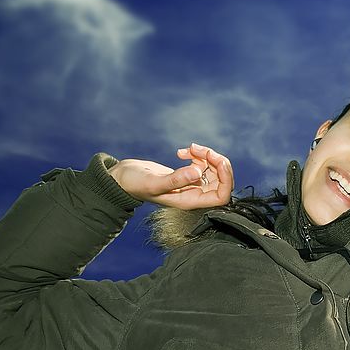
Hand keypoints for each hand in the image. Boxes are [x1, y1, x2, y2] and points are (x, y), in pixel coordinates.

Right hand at [107, 143, 233, 208]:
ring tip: (189, 148)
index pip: (222, 196)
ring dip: (206, 154)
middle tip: (201, 150)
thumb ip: (175, 180)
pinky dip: (197, 153)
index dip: (226, 178)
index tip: (217, 161)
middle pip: (221, 180)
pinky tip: (181, 152)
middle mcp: (194, 194)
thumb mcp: (154, 182)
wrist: (123, 179)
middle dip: (217, 161)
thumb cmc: (135, 185)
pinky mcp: (187, 173)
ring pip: (213, 168)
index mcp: (190, 201)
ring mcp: (192, 183)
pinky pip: (203, 162)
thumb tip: (197, 173)